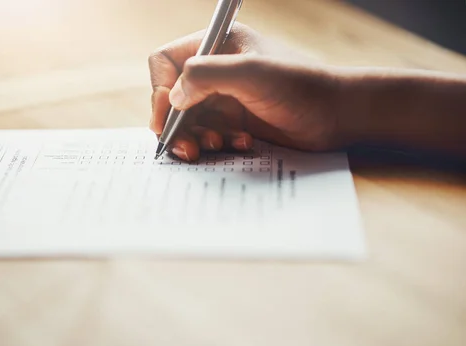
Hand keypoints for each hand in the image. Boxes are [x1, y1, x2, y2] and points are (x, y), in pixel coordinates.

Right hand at [148, 23, 345, 160]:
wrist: (338, 115)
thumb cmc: (301, 86)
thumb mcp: (251, 73)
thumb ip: (206, 75)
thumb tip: (172, 98)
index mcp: (216, 46)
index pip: (166, 62)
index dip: (159, 91)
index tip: (165, 120)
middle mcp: (216, 70)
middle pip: (172, 97)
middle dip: (176, 125)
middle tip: (188, 148)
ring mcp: (224, 96)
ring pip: (188, 121)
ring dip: (197, 137)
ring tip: (218, 145)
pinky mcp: (234, 121)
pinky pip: (208, 135)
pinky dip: (217, 143)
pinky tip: (242, 143)